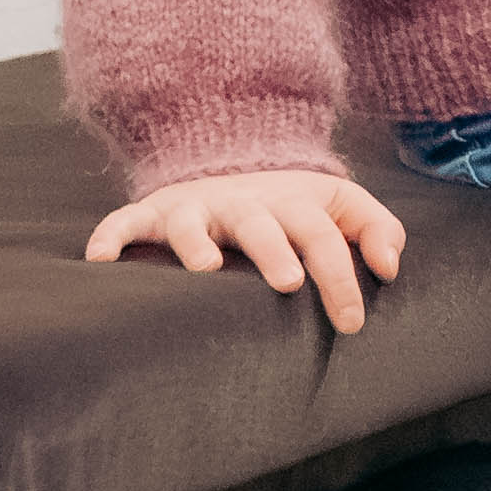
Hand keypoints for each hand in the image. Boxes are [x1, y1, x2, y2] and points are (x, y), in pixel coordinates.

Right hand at [84, 165, 409, 329]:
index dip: (340, 276)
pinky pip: (126, 221)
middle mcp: (242, 204)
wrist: (230, 168)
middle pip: (260, 222)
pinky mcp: (154, 213)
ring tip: (204, 268)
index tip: (352, 322)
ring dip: (196, 241)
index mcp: (290, 204)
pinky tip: (98, 260)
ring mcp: (195, 208)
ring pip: (191, 219)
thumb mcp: (338, 205)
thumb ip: (374, 228)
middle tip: (287, 283)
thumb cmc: (291, 208)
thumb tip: (392, 266)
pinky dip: (110, 235)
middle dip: (273, 250)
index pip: (321, 235)